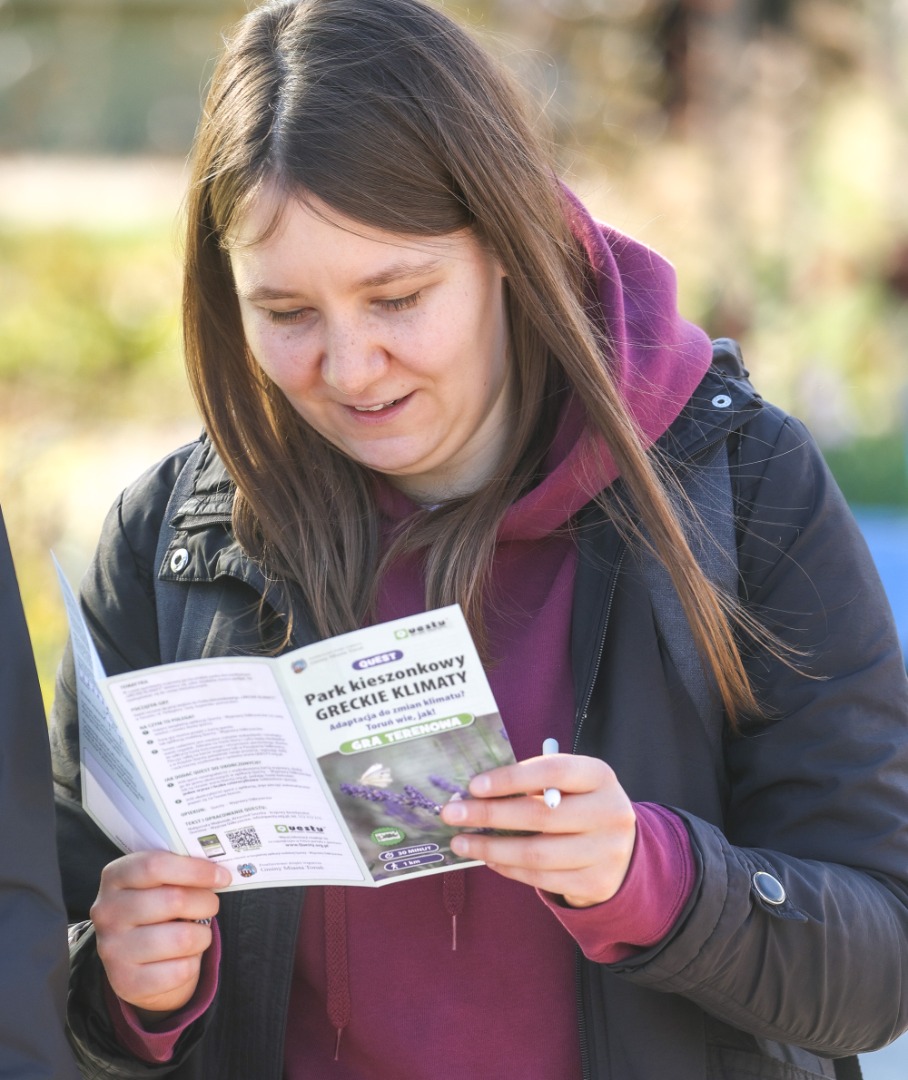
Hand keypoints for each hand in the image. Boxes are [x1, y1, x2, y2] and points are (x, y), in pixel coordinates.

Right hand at [91, 851, 229, 1020]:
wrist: (136, 961)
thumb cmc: (157, 911)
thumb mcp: (160, 883)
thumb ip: (180, 870)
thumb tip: (219, 871)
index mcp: (115, 877)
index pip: (155, 865)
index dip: (195, 870)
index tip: (222, 876)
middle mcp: (106, 912)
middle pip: (174, 900)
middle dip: (206, 902)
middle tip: (211, 905)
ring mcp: (112, 949)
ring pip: (182, 938)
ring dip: (202, 936)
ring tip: (198, 934)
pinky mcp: (126, 982)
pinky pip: (180, 970)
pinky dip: (193, 963)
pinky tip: (184, 958)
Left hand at [439, 753, 635, 907]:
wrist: (621, 849)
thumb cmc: (580, 805)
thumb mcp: (570, 784)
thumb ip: (533, 783)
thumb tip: (475, 793)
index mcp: (600, 776)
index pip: (553, 771)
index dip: (511, 778)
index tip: (473, 785)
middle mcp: (610, 812)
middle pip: (540, 815)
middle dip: (488, 814)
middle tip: (451, 814)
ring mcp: (606, 851)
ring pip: (536, 853)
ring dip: (490, 848)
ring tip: (460, 842)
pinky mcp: (595, 883)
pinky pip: (541, 878)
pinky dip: (508, 868)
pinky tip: (487, 857)